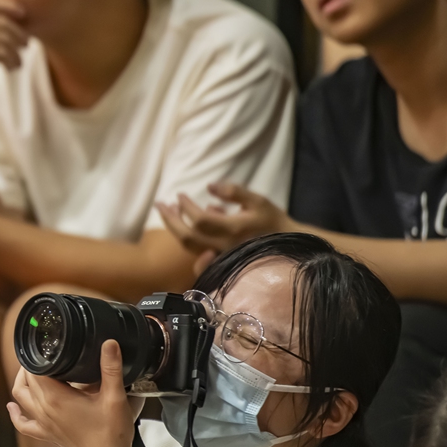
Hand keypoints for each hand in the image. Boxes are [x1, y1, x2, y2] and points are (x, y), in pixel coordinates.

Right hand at [0, 0, 26, 132]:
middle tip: (26, 44)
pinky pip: (2, 52)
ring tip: (18, 62)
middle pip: (1, 21)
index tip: (23, 14)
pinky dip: (11, 60)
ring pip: (5, 37)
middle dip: (18, 33)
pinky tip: (11, 68)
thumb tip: (4, 27)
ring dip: (16, 50)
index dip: (9, 6)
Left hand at [8, 341, 140, 446]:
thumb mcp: (115, 397)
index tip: (47, 345)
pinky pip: (23, 424)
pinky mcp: (47, 434)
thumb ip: (111, 368)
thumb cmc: (110, 433)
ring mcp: (43, 423)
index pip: (36, 370)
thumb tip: (109, 343)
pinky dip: (15, 414)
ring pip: (21, 398)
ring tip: (29, 371)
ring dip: (22, 384)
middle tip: (45, 354)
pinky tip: (12, 407)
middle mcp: (44, 409)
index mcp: (56, 398)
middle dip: (32, 366)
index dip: (39, 355)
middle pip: (27, 382)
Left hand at [156, 183, 296, 264]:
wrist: (288, 246)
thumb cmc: (273, 220)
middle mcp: (224, 246)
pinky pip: (196, 254)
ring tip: (168, 210)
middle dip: (170, 219)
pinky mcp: (220, 260)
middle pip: (187, 237)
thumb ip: (234, 192)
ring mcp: (220, 256)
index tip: (179, 194)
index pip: (200, 220)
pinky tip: (185, 226)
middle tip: (159, 204)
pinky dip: (187, 241)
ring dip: (175, 228)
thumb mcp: (258, 200)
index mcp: (233, 229)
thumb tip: (210, 186)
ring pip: (190, 247)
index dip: (186, 207)